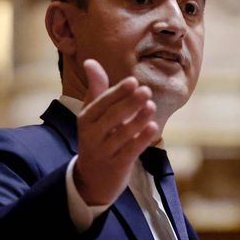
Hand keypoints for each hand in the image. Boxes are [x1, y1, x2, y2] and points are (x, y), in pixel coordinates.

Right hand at [73, 59, 158, 205]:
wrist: (91, 178)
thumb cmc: (97, 137)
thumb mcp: (92, 114)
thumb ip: (96, 89)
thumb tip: (90, 60)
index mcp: (85, 119)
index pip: (101, 103)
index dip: (117, 93)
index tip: (133, 81)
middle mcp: (92, 135)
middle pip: (111, 117)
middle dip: (129, 104)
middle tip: (146, 91)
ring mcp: (104, 151)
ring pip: (122, 134)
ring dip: (137, 119)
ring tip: (151, 106)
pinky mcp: (117, 165)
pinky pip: (130, 151)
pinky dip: (141, 139)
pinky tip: (154, 128)